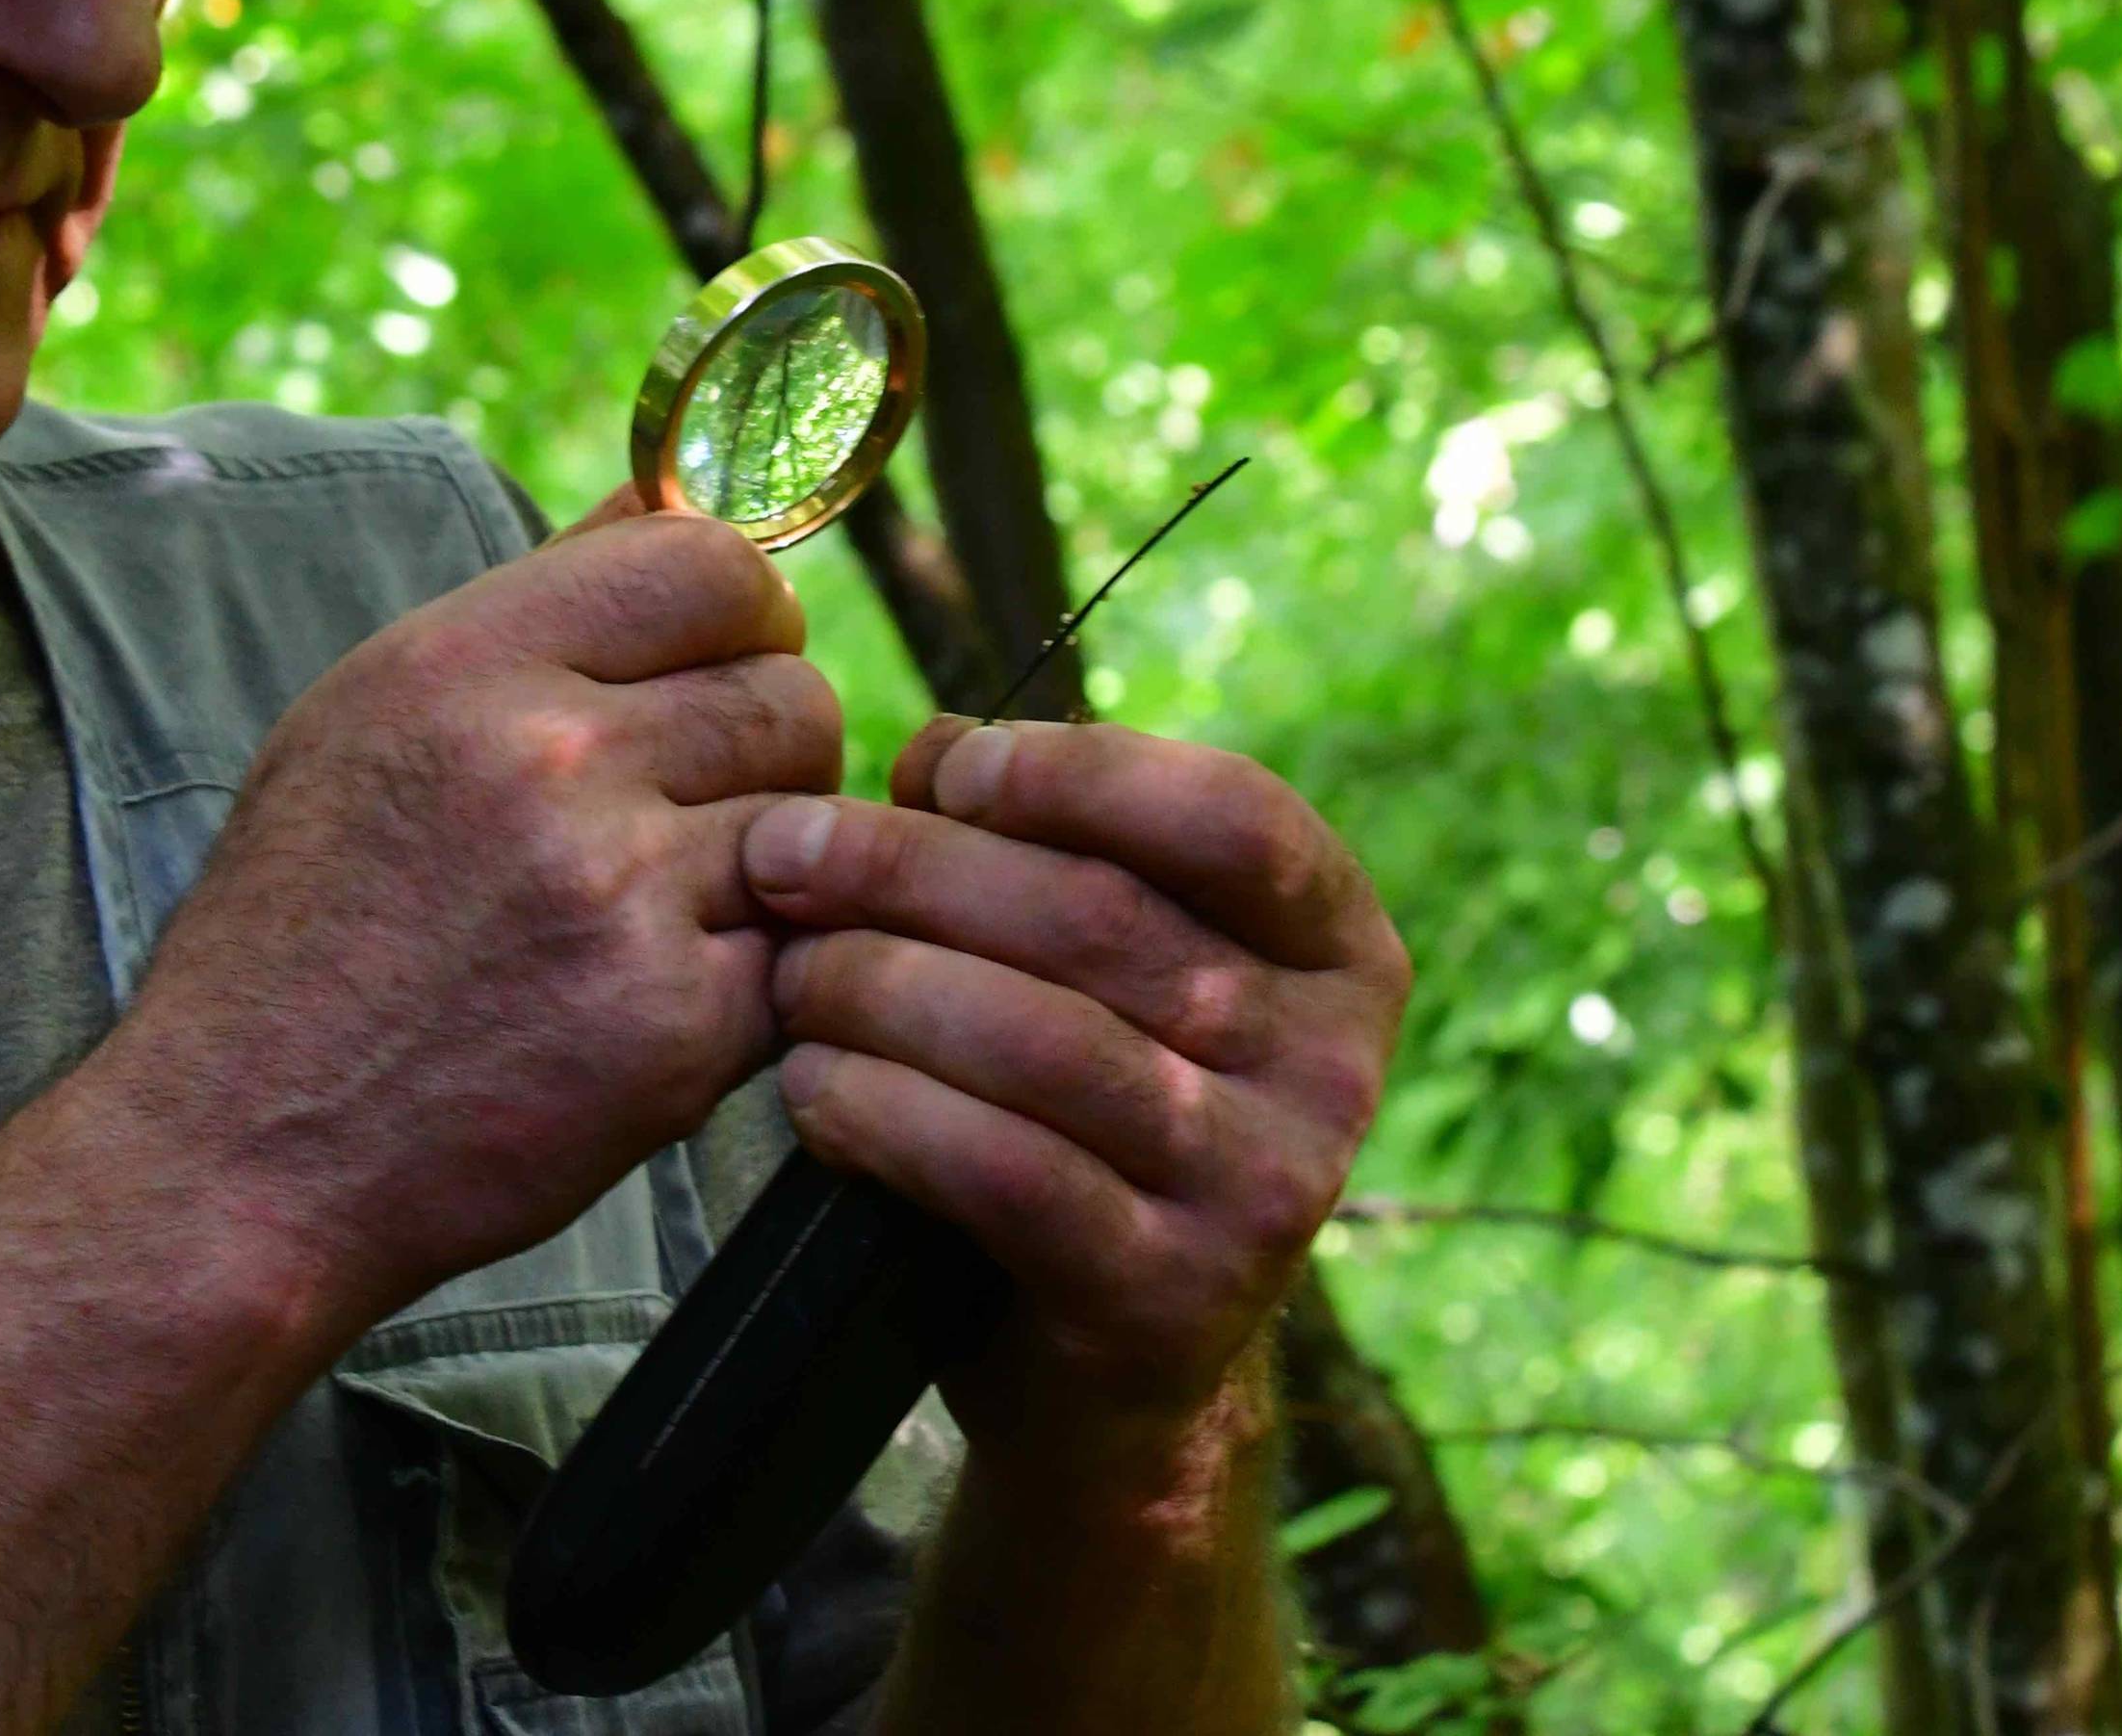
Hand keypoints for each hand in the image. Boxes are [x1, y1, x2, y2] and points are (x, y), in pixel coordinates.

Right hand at [119, 510, 842, 1327]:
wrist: (241, 1155)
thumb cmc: (305, 931)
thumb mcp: (370, 719)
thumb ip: (537, 603)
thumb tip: (669, 492)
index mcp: (465, 663)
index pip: (713, 562)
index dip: (748, 615)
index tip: (724, 667)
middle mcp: (546, 758)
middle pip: (791, 692)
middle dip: (773, 751)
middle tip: (701, 814)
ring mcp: (618, 893)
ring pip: (816, 823)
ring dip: (775, 868)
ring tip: (672, 911)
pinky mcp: (675, 1025)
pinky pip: (799, 956)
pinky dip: (755, 984)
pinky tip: (660, 1004)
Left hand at [742, 718, 1406, 1443]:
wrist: (1116, 1369)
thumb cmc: (1093, 1116)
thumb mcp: (1104, 970)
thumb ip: (1042, 849)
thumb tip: (933, 752)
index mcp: (1340, 952)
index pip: (1236, 818)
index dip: (1079, 774)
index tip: (944, 765)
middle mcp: (1332, 1067)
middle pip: (1104, 920)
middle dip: (913, 870)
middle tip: (781, 856)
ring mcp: (1264, 1190)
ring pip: (1043, 1041)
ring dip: (879, 987)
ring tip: (787, 973)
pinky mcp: (1169, 1297)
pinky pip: (1004, 1171)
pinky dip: (885, 1112)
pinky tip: (812, 1085)